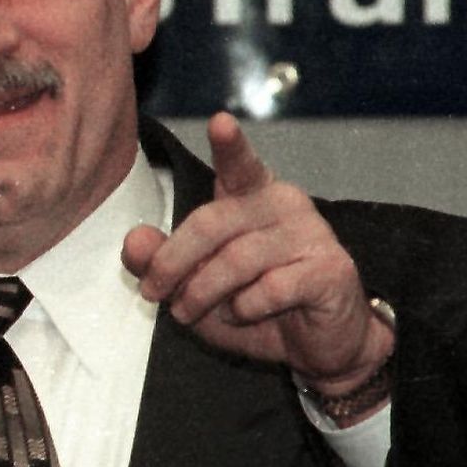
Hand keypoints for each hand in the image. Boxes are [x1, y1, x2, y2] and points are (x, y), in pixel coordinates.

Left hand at [121, 114, 391, 391]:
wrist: (316, 343)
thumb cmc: (251, 304)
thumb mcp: (192, 284)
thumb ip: (159, 260)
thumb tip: (134, 240)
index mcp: (250, 194)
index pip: (238, 164)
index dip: (229, 145)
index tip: (220, 122)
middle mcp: (284, 204)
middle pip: (211, 223)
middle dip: (171, 263)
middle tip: (153, 292)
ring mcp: (313, 234)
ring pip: (237, 260)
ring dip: (203, 293)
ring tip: (190, 312)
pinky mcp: (331, 269)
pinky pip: (270, 288)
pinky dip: (245, 309)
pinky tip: (247, 313)